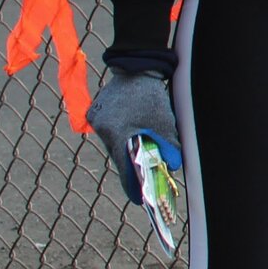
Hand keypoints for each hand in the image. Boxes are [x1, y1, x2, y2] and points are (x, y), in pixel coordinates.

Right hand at [85, 70, 178, 204]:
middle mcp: (103, 129)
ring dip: (124, 149)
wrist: (136, 68)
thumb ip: (169, 146)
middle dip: (130, 166)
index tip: (138, 200)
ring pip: (112, 143)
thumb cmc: (152, 96)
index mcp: (118, 132)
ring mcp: (96, 120)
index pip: (124, 167)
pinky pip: (107, 131)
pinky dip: (119, 135)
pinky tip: (130, 133)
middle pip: (117, 156)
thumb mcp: (165, 122)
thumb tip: (173, 167)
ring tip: (138, 155)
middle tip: (142, 180)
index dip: (132, 185)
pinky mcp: (94, 113)